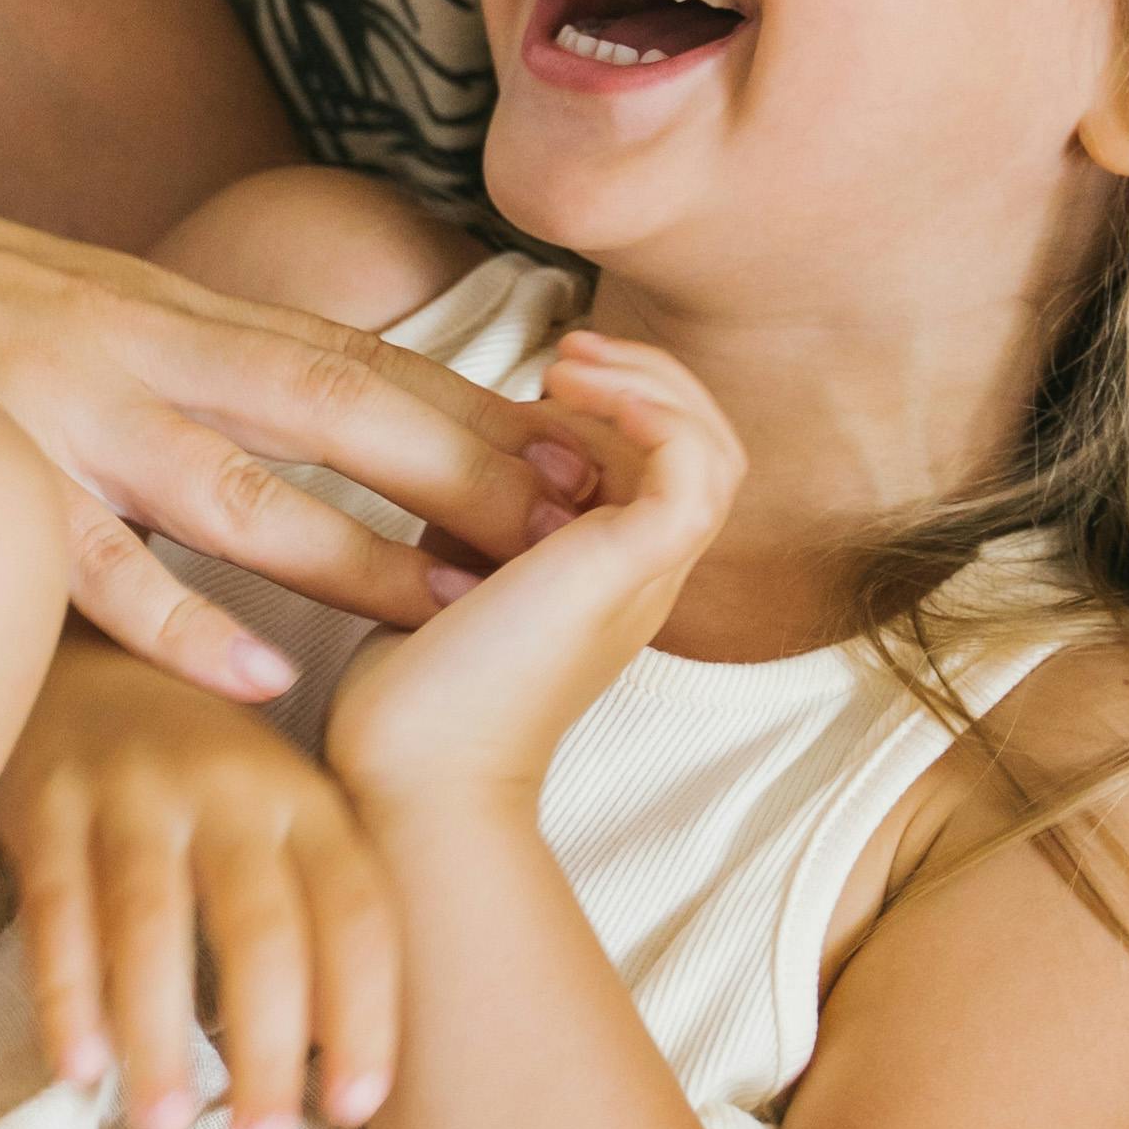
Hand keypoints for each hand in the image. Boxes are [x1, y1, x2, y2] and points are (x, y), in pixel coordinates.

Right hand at [0, 127, 585, 691]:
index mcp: (162, 309)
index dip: (480, 408)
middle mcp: (135, 341)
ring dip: (359, 548)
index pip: (354, 360)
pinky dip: (175, 616)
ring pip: (237, 482)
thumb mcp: (60, 304)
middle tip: (594, 528)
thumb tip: (261, 423)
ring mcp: (55, 401)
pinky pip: (89, 558)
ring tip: (465, 612)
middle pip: (340, 406)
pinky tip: (253, 674)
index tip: (597, 455)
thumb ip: (161, 358)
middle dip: (473, 467)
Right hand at [0, 642, 400, 1128]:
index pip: (357, 911)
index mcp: (303, 794)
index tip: (356, 1109)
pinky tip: (77, 1070)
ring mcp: (131, 787)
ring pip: (151, 925)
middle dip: (267, 1045)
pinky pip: (54, 911)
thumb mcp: (278, 804)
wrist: (76, 649)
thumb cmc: (198, 766)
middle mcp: (226, 784)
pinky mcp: (45, 797)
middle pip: (261, 925)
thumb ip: (318, 902)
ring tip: (164, 1125)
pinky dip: (65, 994)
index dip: (364, 1012)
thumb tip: (346, 1065)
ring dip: (159, 1034)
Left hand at [326, 331, 742, 811]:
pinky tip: (574, 390)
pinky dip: (650, 411)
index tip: (541, 375)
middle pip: (708, 450)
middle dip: (646, 378)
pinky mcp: (632, 571)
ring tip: (569, 361)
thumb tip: (466, 449)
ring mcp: (647, 577)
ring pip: (715, 450)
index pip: (667, 468)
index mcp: (613, 582)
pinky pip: (692, 467)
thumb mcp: (451, 572)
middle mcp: (646, 579)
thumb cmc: (414, 696)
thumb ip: (478, 513)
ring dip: (649, 384)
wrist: (413, 779)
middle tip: (565, 349)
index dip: (621, 404)